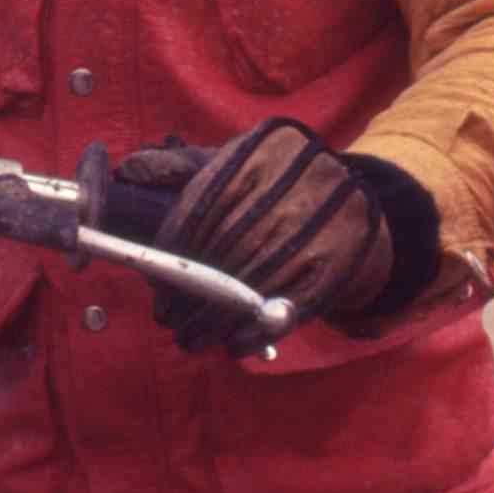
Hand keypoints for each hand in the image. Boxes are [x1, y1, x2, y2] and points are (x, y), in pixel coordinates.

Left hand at [143, 117, 394, 350]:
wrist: (363, 209)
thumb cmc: (281, 190)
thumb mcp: (242, 166)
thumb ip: (187, 168)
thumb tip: (130, 170)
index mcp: (267, 146)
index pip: (204, 204)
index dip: (173, 252)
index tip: (156, 287)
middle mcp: (301, 178)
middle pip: (227, 247)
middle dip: (190, 293)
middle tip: (169, 321)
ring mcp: (328, 221)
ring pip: (255, 280)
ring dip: (216, 320)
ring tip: (192, 339)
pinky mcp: (344, 261)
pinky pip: (290, 304)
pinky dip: (256, 331)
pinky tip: (233, 345)